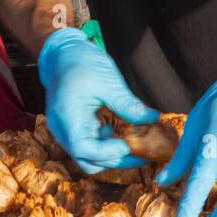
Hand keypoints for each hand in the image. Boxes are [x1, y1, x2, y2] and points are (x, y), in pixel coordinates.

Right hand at [37, 28, 158, 173]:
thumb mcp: (108, 81)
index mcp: (67, 115)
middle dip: (116, 161)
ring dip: (112, 157)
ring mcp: (66, 133)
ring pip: (89, 159)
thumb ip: (128, 104)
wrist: (63, 55)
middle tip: (143, 156)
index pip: (83, 148)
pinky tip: (122, 138)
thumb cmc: (82, 63)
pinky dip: (106, 148)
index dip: (107, 153)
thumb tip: (153, 118)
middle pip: (88, 160)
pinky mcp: (73, 132)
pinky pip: (90, 149)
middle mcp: (62, 130)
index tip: (128, 146)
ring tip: (134, 148)